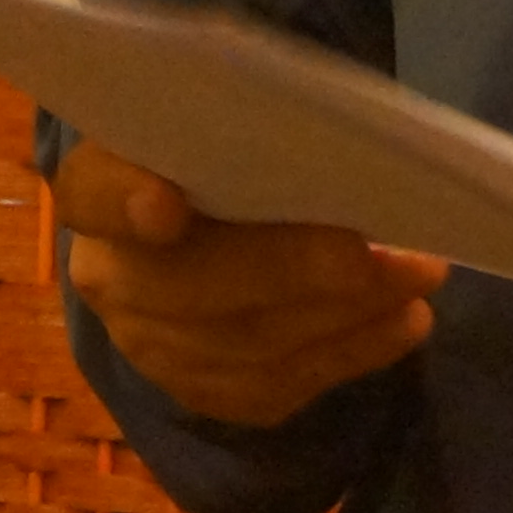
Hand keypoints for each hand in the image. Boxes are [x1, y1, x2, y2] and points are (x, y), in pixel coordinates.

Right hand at [52, 137, 441, 429]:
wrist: (210, 229)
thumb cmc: (227, 152)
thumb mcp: (226, 120)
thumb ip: (251, 123)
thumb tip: (330, 132)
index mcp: (96, 187)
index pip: (91, 191)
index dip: (124, 200)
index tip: (167, 206)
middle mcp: (108, 277)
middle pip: (192, 286)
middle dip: (298, 270)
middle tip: (387, 250)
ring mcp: (149, 347)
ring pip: (245, 345)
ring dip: (345, 314)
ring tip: (421, 278)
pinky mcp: (200, 392)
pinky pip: (275, 386)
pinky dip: (349, 354)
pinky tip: (404, 323)